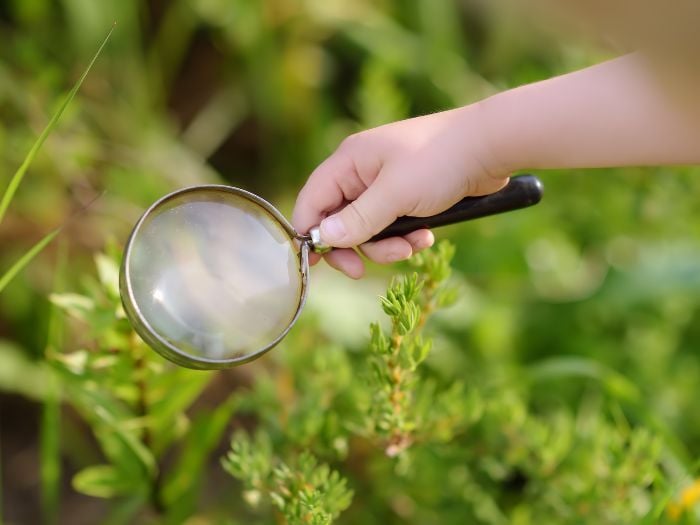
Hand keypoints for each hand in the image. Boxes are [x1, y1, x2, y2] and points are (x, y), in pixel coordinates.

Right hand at [292, 103, 509, 277]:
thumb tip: (322, 239)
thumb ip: (357, 219)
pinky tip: (427, 237)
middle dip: (355, 246)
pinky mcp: (407, 196)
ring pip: (368, 229)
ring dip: (387, 245)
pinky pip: (392, 226)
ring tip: (412, 246)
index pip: (312, 201)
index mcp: (349, 162)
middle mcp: (361, 173)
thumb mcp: (395, 195)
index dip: (310, 233)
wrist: (490, 147)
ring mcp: (384, 185)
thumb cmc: (439, 162)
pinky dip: (405, 237)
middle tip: (363, 270)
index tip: (317, 264)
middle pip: (338, 221)